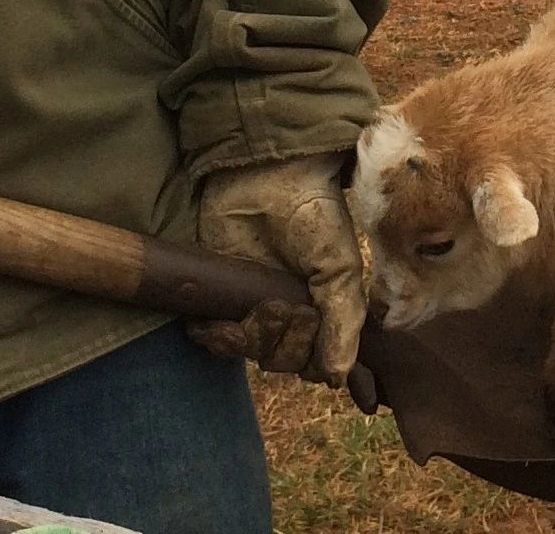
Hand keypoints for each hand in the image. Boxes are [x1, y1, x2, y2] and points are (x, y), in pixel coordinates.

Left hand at [186, 152, 366, 386]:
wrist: (265, 176)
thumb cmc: (314, 216)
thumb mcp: (340, 266)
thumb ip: (343, 319)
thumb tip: (338, 378)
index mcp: (321, 312)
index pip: (314, 363)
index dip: (311, 356)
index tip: (309, 322)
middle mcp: (286, 316)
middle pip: (281, 361)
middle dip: (281, 342)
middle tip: (280, 305)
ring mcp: (250, 307)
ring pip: (247, 352)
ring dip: (247, 340)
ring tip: (253, 309)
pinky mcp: (217, 296)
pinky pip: (212, 337)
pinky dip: (211, 336)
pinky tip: (212, 325)